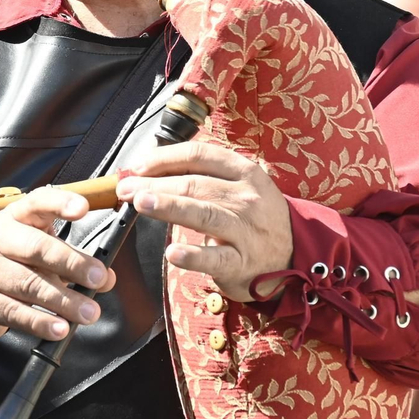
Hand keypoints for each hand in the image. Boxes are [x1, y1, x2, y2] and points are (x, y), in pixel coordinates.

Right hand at [0, 188, 116, 341]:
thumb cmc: (7, 260)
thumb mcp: (34, 246)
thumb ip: (71, 257)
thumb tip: (106, 278)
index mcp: (14, 218)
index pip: (37, 202)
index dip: (60, 203)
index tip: (83, 208)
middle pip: (36, 247)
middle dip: (71, 263)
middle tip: (99, 277)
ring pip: (28, 284)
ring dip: (63, 300)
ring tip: (88, 311)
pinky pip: (15, 313)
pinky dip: (41, 322)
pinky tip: (60, 328)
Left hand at [116, 143, 292, 302]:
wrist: (293, 257)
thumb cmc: (252, 219)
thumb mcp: (238, 188)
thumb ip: (201, 178)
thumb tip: (147, 172)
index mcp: (244, 172)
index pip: (199, 156)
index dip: (164, 158)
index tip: (137, 166)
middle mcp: (247, 197)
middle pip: (195, 184)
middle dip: (154, 183)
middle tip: (124, 188)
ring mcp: (246, 230)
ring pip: (204, 214)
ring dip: (170, 207)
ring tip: (141, 203)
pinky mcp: (242, 262)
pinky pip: (216, 258)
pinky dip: (194, 256)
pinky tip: (173, 253)